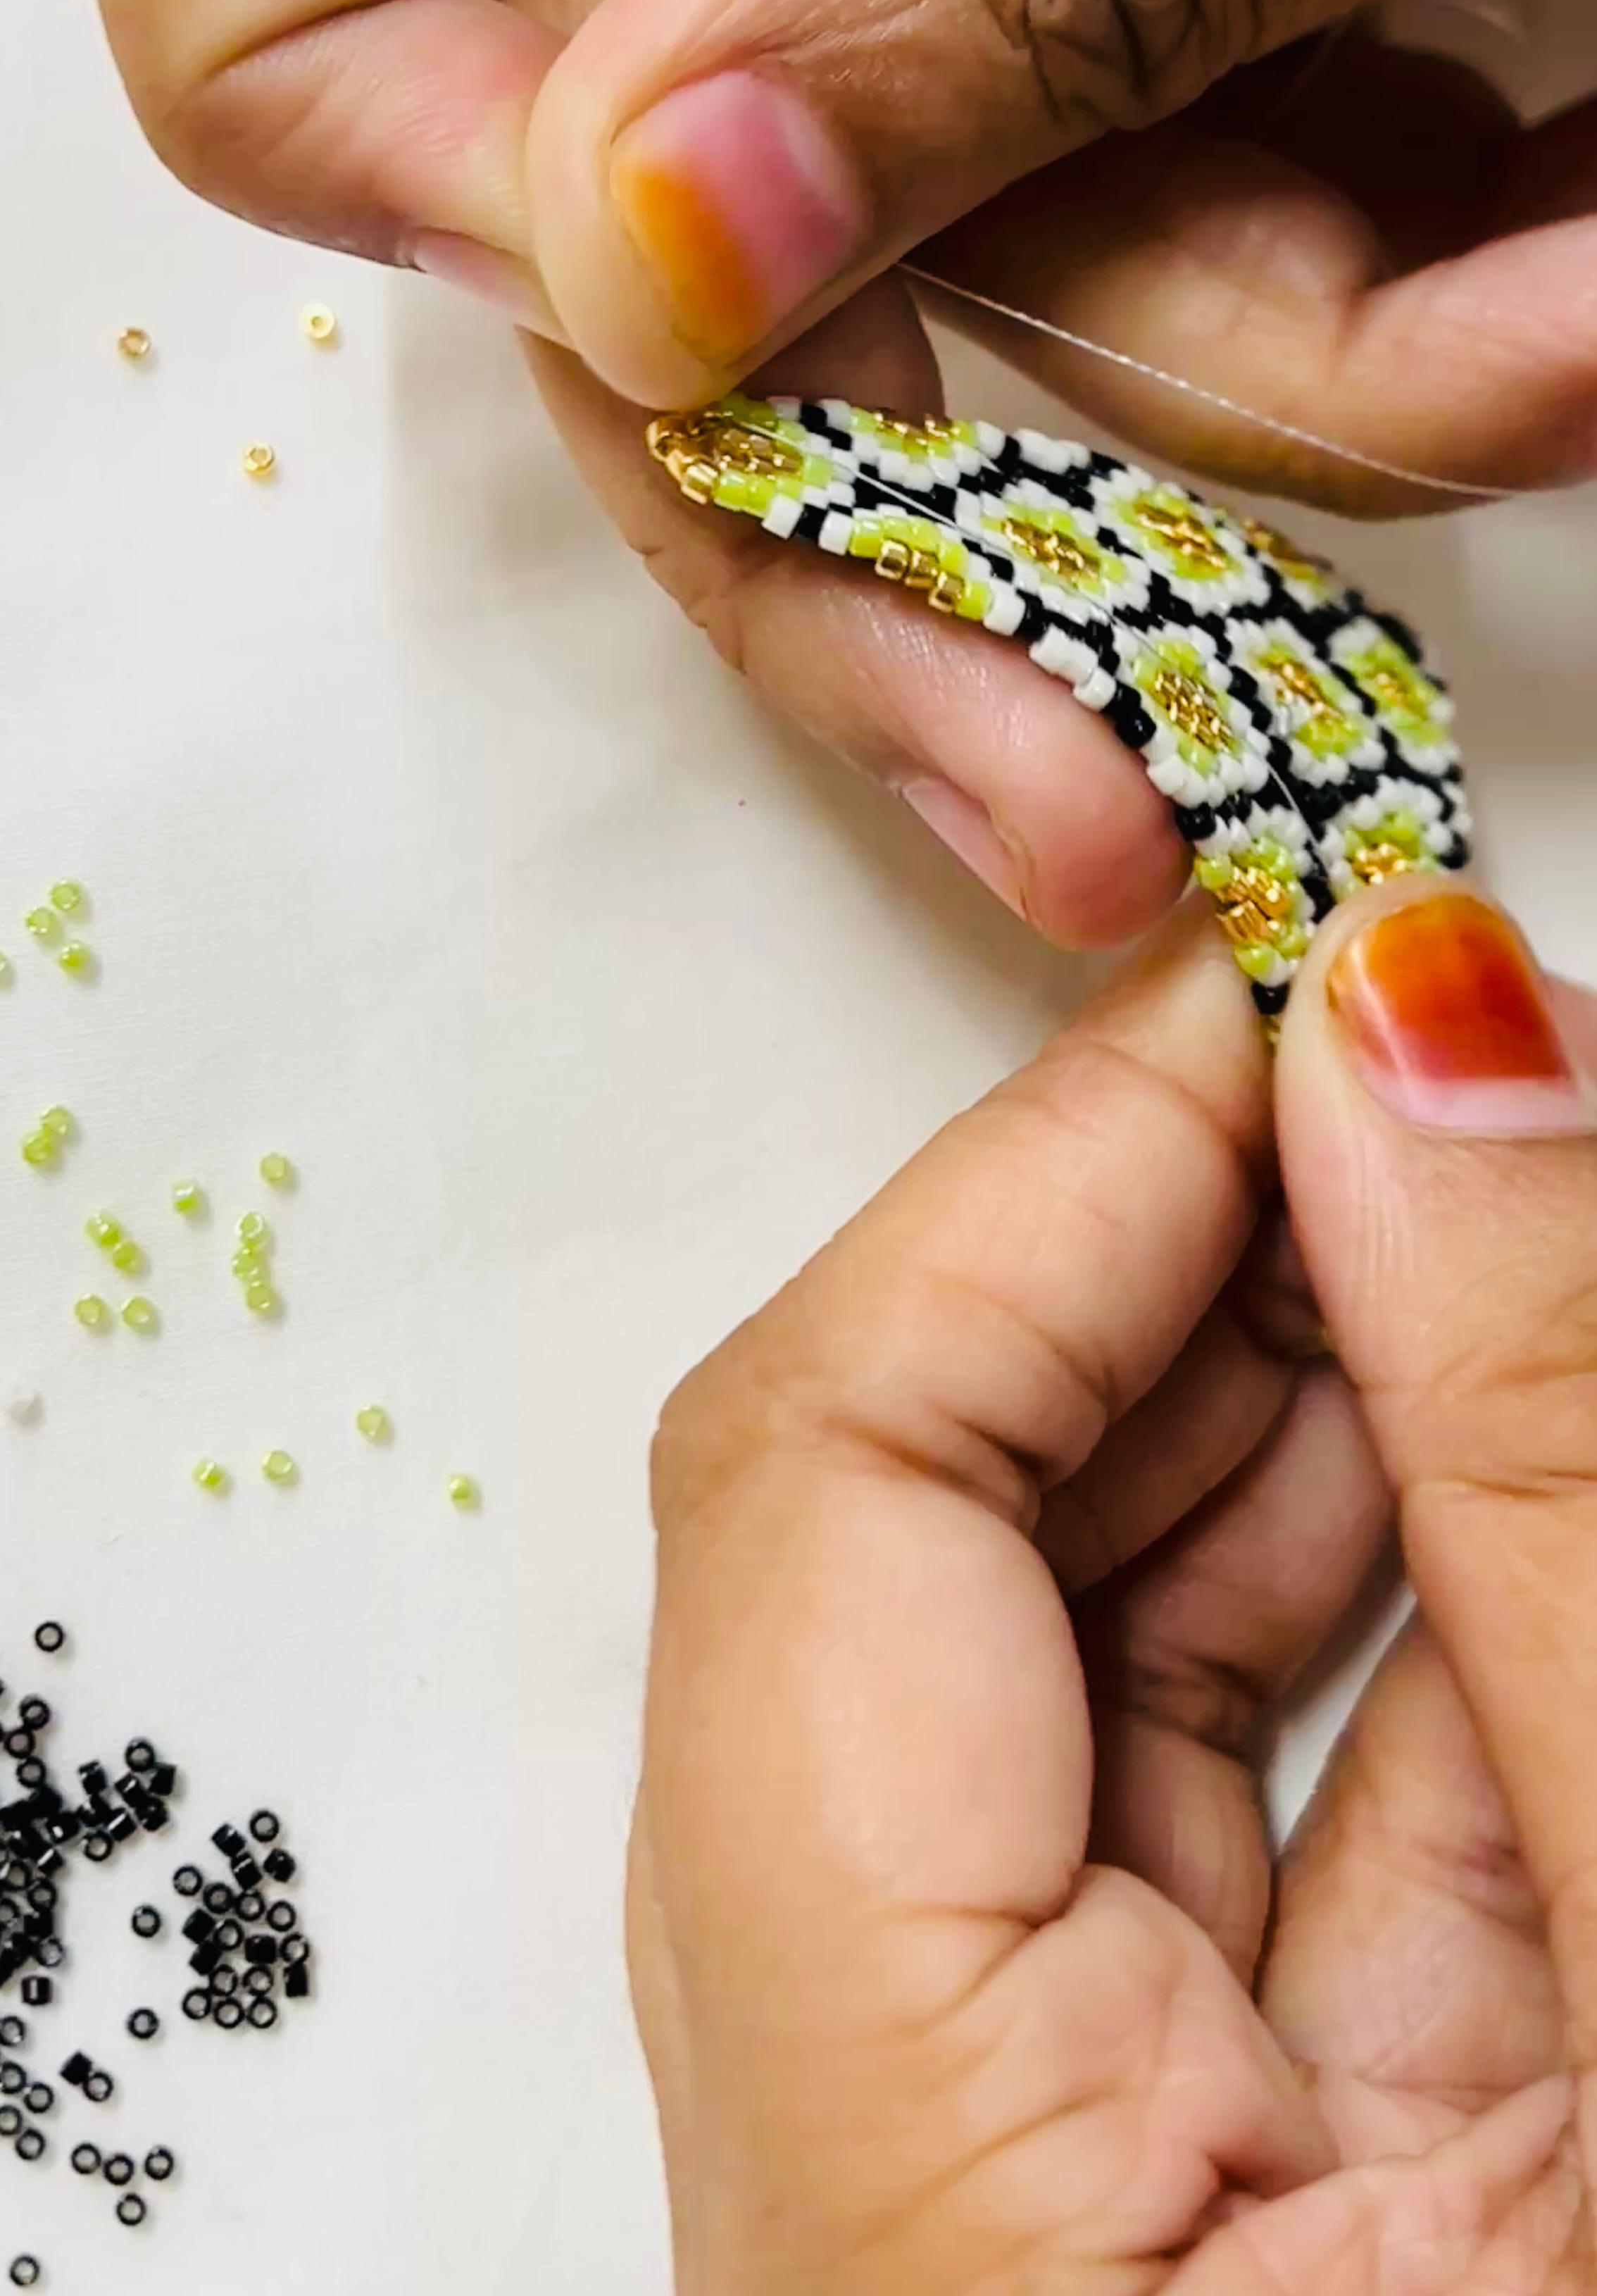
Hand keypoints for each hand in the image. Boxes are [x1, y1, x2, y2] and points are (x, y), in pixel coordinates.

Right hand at [60, 0, 1596, 941]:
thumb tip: (644, 257)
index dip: (335, 15)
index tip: (616, 304)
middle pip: (637, 47)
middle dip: (902, 425)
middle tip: (1073, 774)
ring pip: (951, 175)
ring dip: (1256, 354)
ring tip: (1575, 318)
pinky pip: (1173, 147)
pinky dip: (1384, 274)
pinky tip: (1584, 256)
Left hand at [634, 882, 1596, 2290]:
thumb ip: (1563, 1498)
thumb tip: (1436, 1043)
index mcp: (928, 2225)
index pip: (820, 1509)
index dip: (1034, 1189)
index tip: (1265, 982)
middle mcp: (927, 2211)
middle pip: (939, 1575)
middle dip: (1188, 1275)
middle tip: (1421, 1060)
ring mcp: (1093, 2207)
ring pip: (1123, 1689)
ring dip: (1318, 1420)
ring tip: (1499, 1213)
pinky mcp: (1258, 2211)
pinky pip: (1296, 1840)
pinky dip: (1420, 1620)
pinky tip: (1518, 1433)